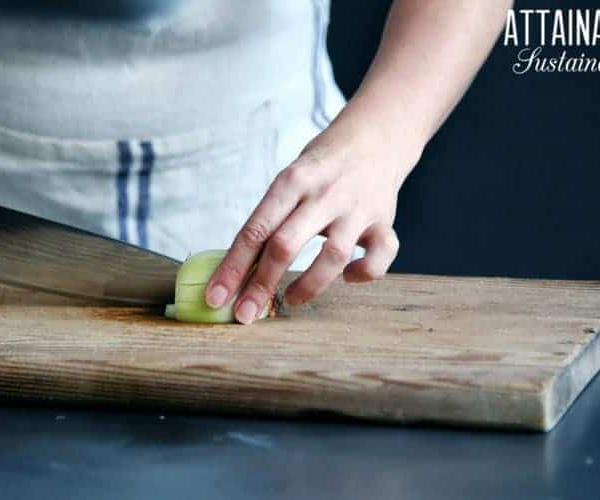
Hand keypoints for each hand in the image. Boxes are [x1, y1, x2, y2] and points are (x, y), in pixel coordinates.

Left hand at [205, 120, 419, 323]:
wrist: (375, 136)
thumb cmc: (320, 167)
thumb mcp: (290, 180)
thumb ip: (271, 219)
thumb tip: (237, 271)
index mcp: (291, 181)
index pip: (254, 230)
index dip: (233, 267)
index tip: (216, 297)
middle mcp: (323, 194)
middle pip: (285, 245)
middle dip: (260, 285)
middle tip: (245, 315)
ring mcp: (356, 208)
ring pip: (332, 256)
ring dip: (308, 286)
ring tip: (291, 299)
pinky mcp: (384, 220)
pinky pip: (381, 255)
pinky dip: (365, 273)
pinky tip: (348, 276)